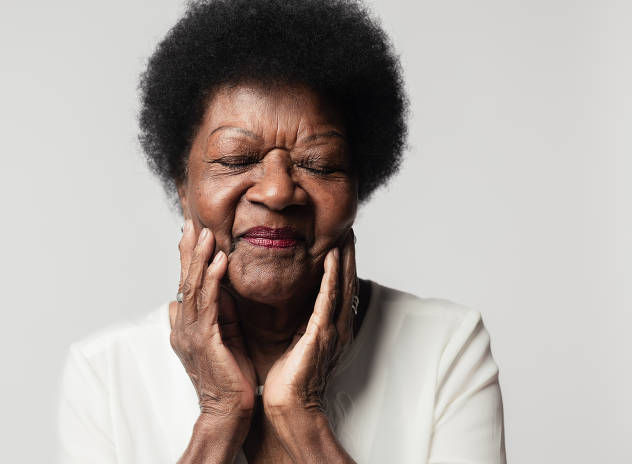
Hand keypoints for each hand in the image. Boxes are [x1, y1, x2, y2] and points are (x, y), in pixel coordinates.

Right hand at [170, 221, 256, 422]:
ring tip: (204, 233)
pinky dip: (213, 280)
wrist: (229, 412)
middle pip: (185, 280)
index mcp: (187, 325)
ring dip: (199, 258)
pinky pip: (208, 304)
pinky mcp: (205, 340)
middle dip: (188, 249)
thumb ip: (219, 314)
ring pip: (193, 287)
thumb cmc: (230, 378)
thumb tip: (219, 291)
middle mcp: (183, 326)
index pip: (187, 284)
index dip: (188, 257)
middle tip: (191, 222)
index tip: (192, 231)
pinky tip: (218, 261)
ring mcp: (191, 333)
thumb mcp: (225, 338)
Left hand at [262, 228, 357, 417]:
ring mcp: (331, 331)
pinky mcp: (320, 335)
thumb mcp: (296, 344)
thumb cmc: (287, 380)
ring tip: (345, 234)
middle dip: (349, 255)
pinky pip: (327, 300)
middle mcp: (336, 327)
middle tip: (349, 228)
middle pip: (346, 283)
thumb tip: (294, 305)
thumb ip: (301, 323)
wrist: (286, 408)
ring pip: (341, 286)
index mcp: (330, 328)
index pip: (338, 289)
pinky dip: (331, 278)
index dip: (342, 264)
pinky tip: (332, 259)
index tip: (341, 239)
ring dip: (344, 259)